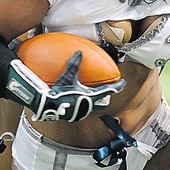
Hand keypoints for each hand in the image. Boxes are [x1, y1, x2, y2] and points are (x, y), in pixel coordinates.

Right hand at [5, 52, 125, 121]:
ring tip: (89, 96)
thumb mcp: (67, 77)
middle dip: (105, 98)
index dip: (117, 86)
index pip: (108, 90)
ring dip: (92, 102)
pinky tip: (75, 101)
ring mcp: (81, 113)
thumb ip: (74, 65)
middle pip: (102, 103)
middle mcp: (88, 106)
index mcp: (90, 97)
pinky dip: (82, 104)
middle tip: (106, 92)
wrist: (46, 106)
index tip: (123, 83)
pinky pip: (81, 110)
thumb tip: (79, 53)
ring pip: (91, 107)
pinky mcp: (73, 116)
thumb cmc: (58, 93)